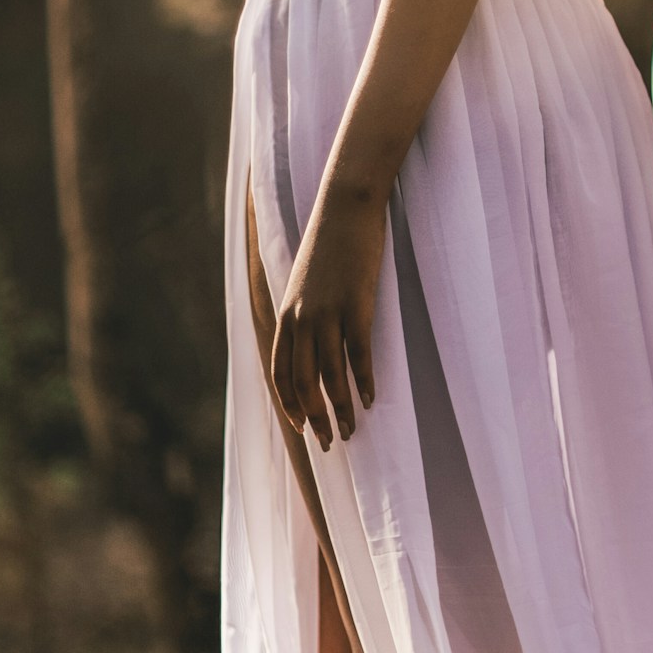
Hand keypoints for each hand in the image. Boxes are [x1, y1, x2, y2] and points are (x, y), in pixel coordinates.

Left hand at [271, 182, 386, 447]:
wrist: (345, 209)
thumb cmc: (329, 246)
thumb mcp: (305, 283)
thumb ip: (303, 314)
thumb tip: (308, 342)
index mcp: (285, 316)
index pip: (281, 374)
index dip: (290, 405)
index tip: (302, 428)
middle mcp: (301, 320)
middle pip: (304, 382)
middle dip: (316, 418)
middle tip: (330, 443)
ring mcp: (328, 314)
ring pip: (331, 375)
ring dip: (341, 408)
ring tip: (353, 429)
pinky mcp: (356, 307)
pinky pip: (358, 355)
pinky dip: (363, 381)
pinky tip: (370, 399)